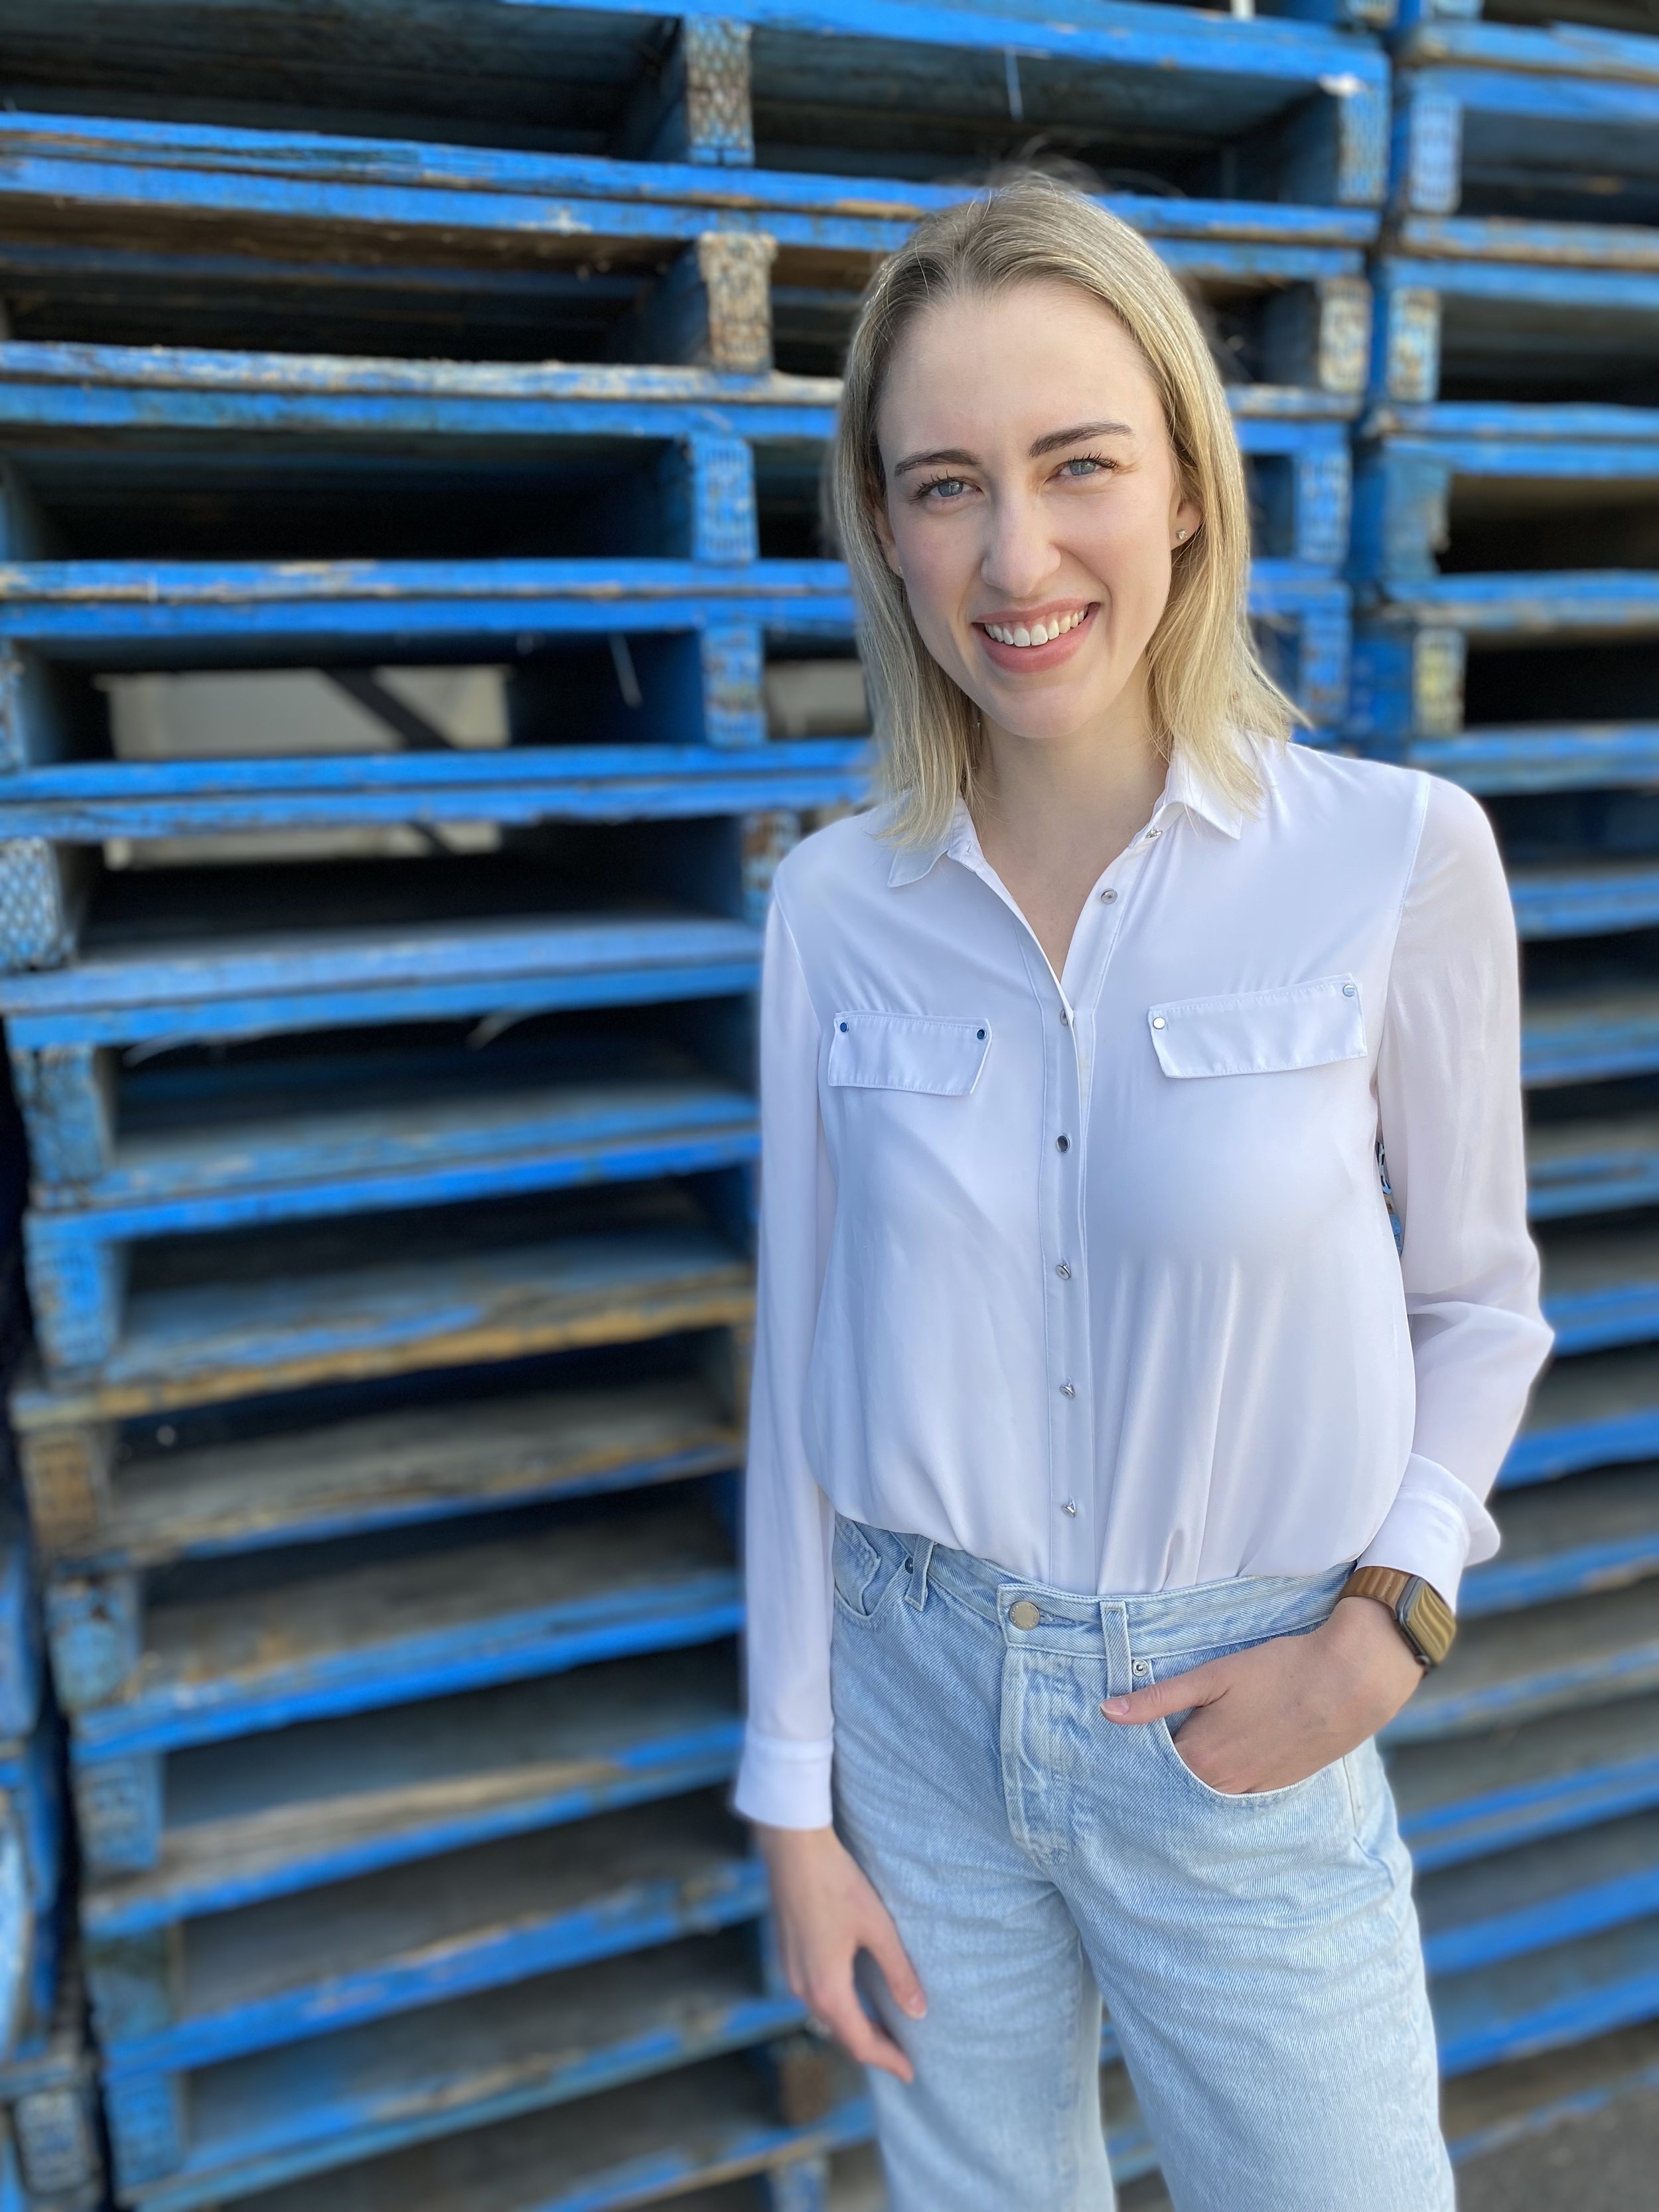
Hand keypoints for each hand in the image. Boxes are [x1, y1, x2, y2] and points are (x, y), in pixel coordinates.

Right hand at [754, 1822, 925, 2081]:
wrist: (792, 1849)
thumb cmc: (837, 1883)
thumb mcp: (877, 1928)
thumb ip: (898, 1972)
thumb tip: (918, 2012)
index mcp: (827, 1989)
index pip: (861, 2043)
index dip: (887, 2061)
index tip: (911, 2073)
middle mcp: (803, 1990)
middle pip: (841, 2034)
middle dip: (872, 2048)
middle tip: (901, 2056)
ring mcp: (790, 1973)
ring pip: (826, 2016)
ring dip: (854, 2028)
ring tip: (883, 2030)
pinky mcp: (786, 1956)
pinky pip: (815, 1997)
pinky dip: (838, 2008)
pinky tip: (854, 1997)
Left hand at [1099, 1594, 1426, 1795]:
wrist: (1350, 1682)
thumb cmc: (1279, 1671)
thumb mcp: (1212, 1676)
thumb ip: (1157, 1699)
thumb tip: (1107, 1712)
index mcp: (1200, 1758)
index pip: (1150, 1768)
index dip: (1136, 1754)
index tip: (1117, 1747)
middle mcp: (1224, 1786)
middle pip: (1177, 1787)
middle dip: (1160, 1773)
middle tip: (1141, 1755)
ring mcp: (1254, 1791)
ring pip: (1209, 1796)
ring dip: (1193, 1782)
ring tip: (1182, 1758)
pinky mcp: (1279, 1788)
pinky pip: (1240, 1797)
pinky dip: (1224, 1786)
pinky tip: (1222, 1765)